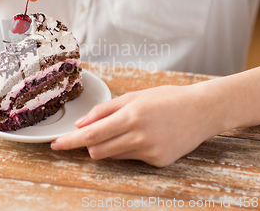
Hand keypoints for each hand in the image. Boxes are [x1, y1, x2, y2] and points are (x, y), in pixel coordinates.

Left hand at [51, 84, 221, 166]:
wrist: (202, 111)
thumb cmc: (167, 99)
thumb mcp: (134, 97)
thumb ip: (105, 110)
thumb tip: (82, 124)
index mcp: (131, 117)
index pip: (92, 134)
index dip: (71, 141)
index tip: (56, 145)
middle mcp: (139, 137)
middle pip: (98, 150)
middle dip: (89, 144)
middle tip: (91, 134)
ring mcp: (150, 152)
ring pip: (113, 155)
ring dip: (109, 145)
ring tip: (125, 129)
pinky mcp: (158, 162)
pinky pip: (131, 159)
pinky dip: (129, 149)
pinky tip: (145, 136)